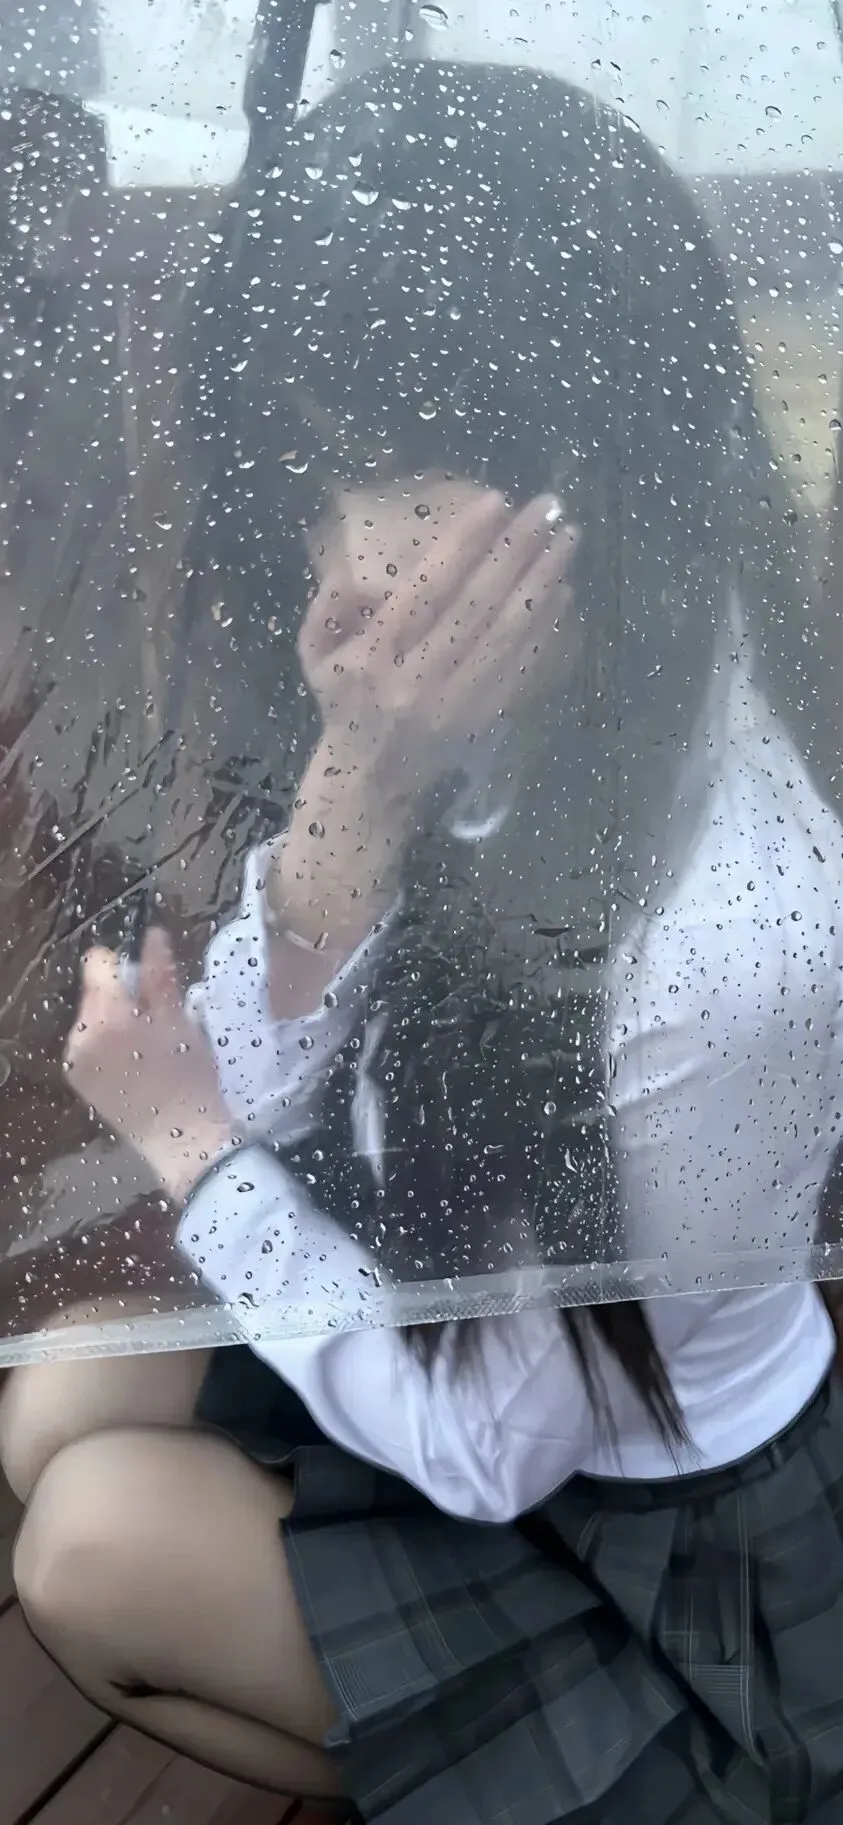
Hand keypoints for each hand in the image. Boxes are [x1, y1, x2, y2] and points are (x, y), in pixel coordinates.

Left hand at [64, 930, 236, 1203]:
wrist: (183, 1138)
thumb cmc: (190, 1076)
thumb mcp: (179, 1020)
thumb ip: (161, 975)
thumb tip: (154, 934)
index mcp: (106, 1017)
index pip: (99, 965)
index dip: (124, 965)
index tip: (148, 981)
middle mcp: (80, 1036)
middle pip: (94, 992)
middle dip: (121, 996)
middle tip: (155, 1020)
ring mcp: (75, 1060)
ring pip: (91, 1017)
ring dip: (114, 1020)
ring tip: (147, 1044)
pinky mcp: (78, 1078)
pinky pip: (87, 1043)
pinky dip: (107, 1043)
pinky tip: (134, 1062)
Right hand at [299, 489, 577, 799]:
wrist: (368, 780)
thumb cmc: (342, 703)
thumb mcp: (315, 653)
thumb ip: (328, 603)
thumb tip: (354, 562)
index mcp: (377, 653)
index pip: (428, 589)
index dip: (465, 544)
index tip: (496, 502)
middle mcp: (420, 676)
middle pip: (478, 604)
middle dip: (517, 550)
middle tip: (549, 508)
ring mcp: (457, 701)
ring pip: (508, 633)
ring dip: (543, 581)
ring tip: (567, 538)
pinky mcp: (484, 718)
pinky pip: (521, 665)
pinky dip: (545, 626)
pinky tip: (563, 591)